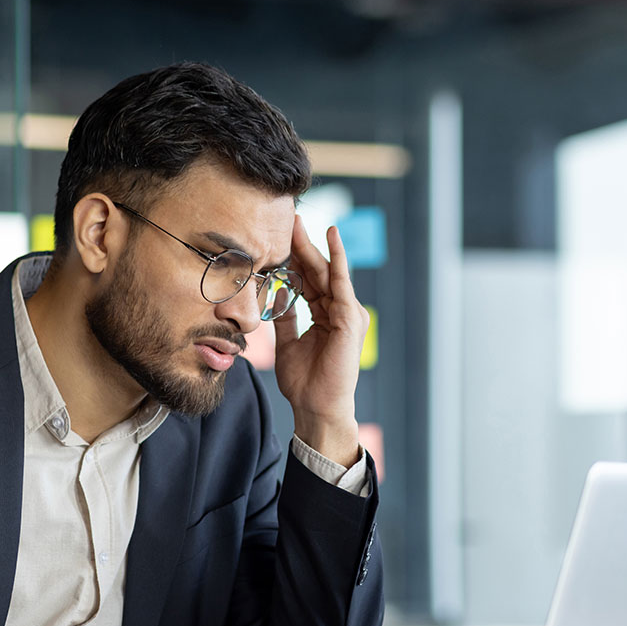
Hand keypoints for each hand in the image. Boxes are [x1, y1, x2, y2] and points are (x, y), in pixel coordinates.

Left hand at [273, 216, 366, 465]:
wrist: (316, 407)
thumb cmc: (304, 382)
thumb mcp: (287, 344)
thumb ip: (285, 319)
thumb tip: (276, 299)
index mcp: (325, 315)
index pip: (310, 280)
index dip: (295, 258)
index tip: (280, 235)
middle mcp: (339, 311)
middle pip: (319, 271)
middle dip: (303, 245)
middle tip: (290, 218)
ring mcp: (347, 314)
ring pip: (328, 273)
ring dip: (315, 247)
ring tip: (302, 222)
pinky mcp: (350, 319)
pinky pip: (341, 284)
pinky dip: (338, 261)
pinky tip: (332, 240)